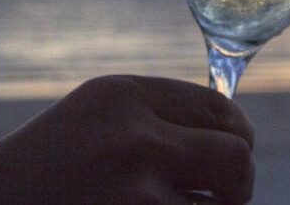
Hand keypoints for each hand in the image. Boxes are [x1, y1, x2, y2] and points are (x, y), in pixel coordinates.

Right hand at [0, 75, 254, 204]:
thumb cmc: (51, 165)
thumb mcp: (100, 116)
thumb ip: (162, 114)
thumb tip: (239, 133)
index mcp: (125, 95)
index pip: (222, 110)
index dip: (238, 135)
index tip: (232, 151)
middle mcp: (133, 137)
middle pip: (238, 157)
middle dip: (238, 180)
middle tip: (219, 193)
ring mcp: (134, 194)